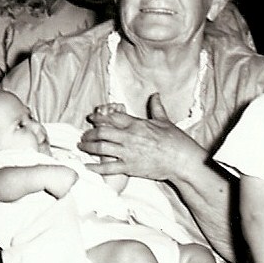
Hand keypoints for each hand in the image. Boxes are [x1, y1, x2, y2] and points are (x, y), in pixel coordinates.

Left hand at [79, 94, 204, 181]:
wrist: (181, 160)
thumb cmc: (175, 141)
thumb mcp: (164, 121)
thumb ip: (156, 107)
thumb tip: (155, 94)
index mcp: (136, 124)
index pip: (112, 117)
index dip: (99, 117)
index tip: (92, 118)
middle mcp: (129, 137)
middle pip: (101, 132)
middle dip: (89, 133)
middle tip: (84, 135)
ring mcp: (127, 153)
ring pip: (100, 148)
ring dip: (88, 147)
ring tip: (82, 146)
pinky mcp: (129, 168)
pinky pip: (108, 167)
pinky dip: (95, 167)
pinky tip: (87, 166)